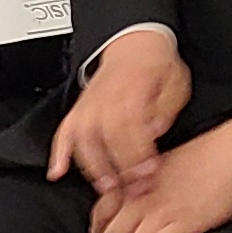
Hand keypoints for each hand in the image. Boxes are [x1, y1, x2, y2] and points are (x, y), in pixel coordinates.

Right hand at [46, 29, 192, 204]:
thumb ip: (165, 111)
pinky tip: (56, 171)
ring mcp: (89, 104)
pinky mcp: (79, 109)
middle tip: (132, 190)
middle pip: (108, 139)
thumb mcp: (175, 84)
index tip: (148, 173)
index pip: (132, 128)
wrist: (135, 42)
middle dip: (120, 168)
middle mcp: (106, 99)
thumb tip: (154, 133)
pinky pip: (63, 131)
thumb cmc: (157, 65)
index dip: (140, 154)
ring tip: (105, 188)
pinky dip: (57, 152)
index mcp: (132, 91)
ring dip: (93, 166)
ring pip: (84, 139)